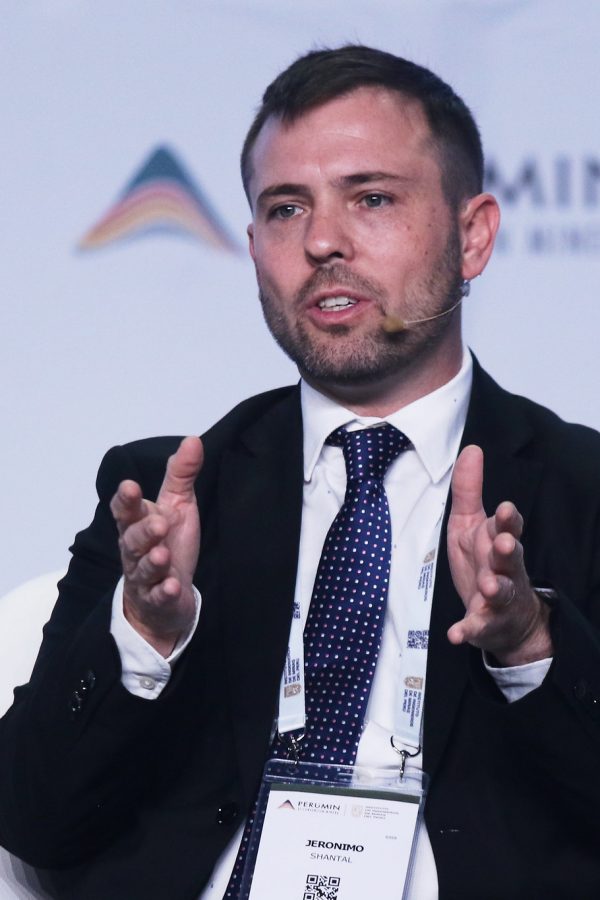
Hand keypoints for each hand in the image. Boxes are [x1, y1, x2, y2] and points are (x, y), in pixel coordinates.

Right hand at [110, 436, 202, 656]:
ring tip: (162, 555)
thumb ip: (181, 475)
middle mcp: (136, 549)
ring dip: (151, 562)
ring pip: (142, 569)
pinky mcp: (157, 600)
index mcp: (138, 523)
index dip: (126, 500)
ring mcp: (144, 577)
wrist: (165, 594)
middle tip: (159, 523)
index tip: (130, 486)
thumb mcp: (177, 506)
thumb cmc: (168, 542)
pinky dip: (163, 592)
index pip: (125, 510)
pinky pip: (157, 597)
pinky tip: (172, 587)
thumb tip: (193, 440)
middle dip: (143, 531)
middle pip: (132, 539)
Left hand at [446, 444, 552, 665]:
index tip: (507, 509)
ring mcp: (498, 598)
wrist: (507, 617)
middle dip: (508, 551)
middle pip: (511, 559)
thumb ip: (469, 490)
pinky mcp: (485, 623)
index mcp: (499, 542)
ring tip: (489, 587)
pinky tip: (456, 633)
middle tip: (505, 546)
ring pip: (502, 592)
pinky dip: (468, 630)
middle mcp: (505, 569)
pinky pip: (477, 627)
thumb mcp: (471, 524)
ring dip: (496, 588)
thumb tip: (471, 449)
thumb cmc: (485, 561)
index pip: (508, 528)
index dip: (508, 521)